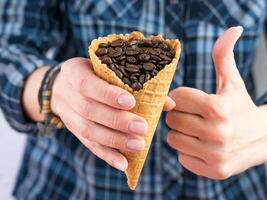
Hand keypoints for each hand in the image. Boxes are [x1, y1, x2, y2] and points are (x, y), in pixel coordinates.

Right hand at [51, 57, 174, 171]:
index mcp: (74, 72)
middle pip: (89, 111)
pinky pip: (88, 145)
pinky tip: (123, 164)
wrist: (60, 86)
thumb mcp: (106, 69)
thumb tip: (169, 103)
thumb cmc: (93, 74)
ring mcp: (68, 115)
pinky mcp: (74, 131)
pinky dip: (106, 155)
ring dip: (114, 140)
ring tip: (138, 145)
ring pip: (88, 131)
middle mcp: (67, 95)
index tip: (131, 102)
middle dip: (117, 121)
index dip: (108, 95)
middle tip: (142, 128)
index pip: (88, 84)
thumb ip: (134, 82)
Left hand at [165, 27, 266, 178]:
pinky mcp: (215, 171)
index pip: (176, 98)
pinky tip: (202, 145)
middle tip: (193, 115)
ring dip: (181, 132)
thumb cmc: (241, 106)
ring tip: (196, 129)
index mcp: (218, 108)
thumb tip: (232, 29)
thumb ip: (224, 55)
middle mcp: (217, 133)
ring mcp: (215, 155)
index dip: (180, 97)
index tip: (189, 99)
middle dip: (179, 114)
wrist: (264, 138)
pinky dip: (188, 150)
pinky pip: (182, 157)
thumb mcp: (232, 81)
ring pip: (173, 138)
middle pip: (172, 119)